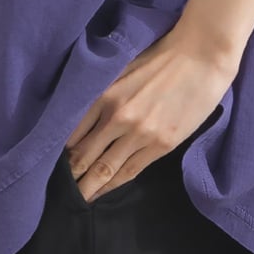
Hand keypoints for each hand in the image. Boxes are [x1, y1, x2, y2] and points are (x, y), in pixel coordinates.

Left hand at [63, 24, 236, 202]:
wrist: (201, 54)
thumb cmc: (162, 55)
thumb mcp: (123, 68)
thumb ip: (104, 92)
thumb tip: (84, 115)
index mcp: (104, 94)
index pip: (72, 133)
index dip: (61, 152)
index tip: (52, 163)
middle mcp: (117, 116)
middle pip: (84, 155)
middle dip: (70, 175)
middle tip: (58, 191)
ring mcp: (139, 133)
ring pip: (105, 169)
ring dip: (89, 187)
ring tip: (77, 199)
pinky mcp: (161, 144)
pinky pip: (130, 171)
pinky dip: (113, 184)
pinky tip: (103, 191)